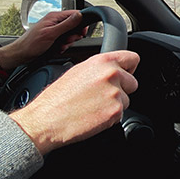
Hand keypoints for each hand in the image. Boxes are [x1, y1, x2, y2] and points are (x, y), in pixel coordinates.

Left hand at [0, 10, 84, 70]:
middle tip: (67, 41)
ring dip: (67, 42)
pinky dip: (62, 45)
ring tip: (60, 45)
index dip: (80, 23)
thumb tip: (79, 15)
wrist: (21, 54)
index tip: (81, 32)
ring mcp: (53, 29)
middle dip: (73, 35)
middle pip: (73, 25)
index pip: (74, 14)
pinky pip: (64, 40)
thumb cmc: (31, 44)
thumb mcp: (51, 33)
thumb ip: (67, 24)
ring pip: (69, 34)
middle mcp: (54, 21)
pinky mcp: (52, 37)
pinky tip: (57, 48)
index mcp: (54, 16)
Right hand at [9, 50, 139, 154]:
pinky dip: (110, 117)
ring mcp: (115, 93)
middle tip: (102, 96)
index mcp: (103, 61)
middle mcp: (111, 74)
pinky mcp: (115, 111)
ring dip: (115, 104)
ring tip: (94, 106)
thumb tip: (114, 69)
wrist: (46, 120)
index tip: (125, 73)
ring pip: (127, 99)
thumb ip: (100, 68)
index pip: (133, 58)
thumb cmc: (57, 98)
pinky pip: (121, 114)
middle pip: (133, 82)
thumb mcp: (78, 70)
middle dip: (122, 90)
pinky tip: (94, 115)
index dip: (129, 68)